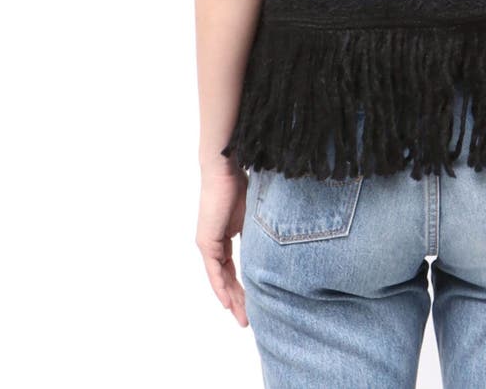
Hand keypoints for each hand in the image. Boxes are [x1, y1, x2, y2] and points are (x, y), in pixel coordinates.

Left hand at [196, 162, 248, 326]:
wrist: (224, 167)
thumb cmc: (242, 180)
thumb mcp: (256, 212)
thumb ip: (262, 228)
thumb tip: (279, 239)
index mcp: (226, 234)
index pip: (234, 267)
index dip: (243, 285)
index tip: (254, 301)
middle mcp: (215, 242)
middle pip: (227, 277)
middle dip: (239, 299)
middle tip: (248, 319)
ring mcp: (209, 243)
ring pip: (220, 278)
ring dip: (232, 299)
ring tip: (242, 317)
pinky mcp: (206, 241)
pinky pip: (214, 271)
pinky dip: (220, 287)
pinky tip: (227, 303)